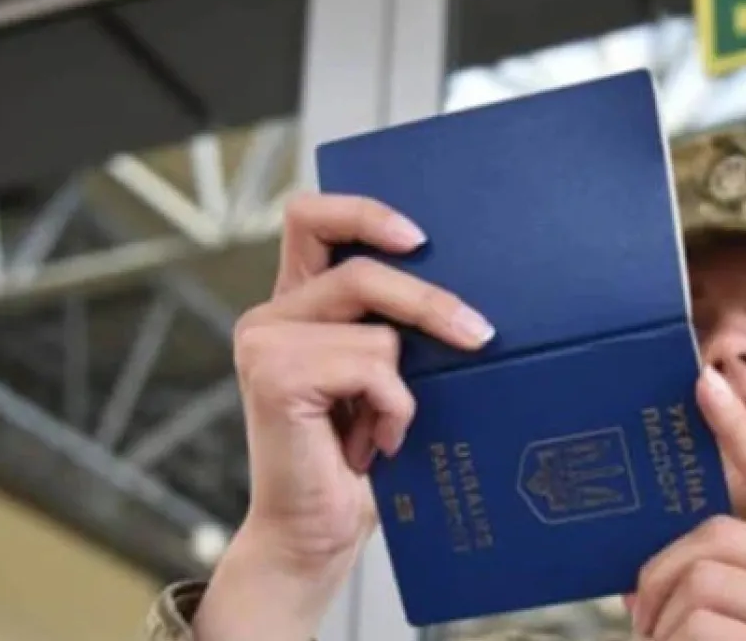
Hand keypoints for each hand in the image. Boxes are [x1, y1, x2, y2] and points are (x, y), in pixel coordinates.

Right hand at [194, 192, 493, 640]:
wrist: (317, 534)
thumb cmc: (360, 460)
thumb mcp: (384, 377)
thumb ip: (395, 329)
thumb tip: (466, 298)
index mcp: (297, 305)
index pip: (311, 218)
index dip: (364, 211)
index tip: (420, 237)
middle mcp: (271, 316)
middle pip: (362, 269)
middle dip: (431, 302)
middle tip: (480, 334)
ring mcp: (265, 344)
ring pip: (377, 329)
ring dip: (403, 386)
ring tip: (388, 426)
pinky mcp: (273, 376)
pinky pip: (371, 366)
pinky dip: (392, 409)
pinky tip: (375, 443)